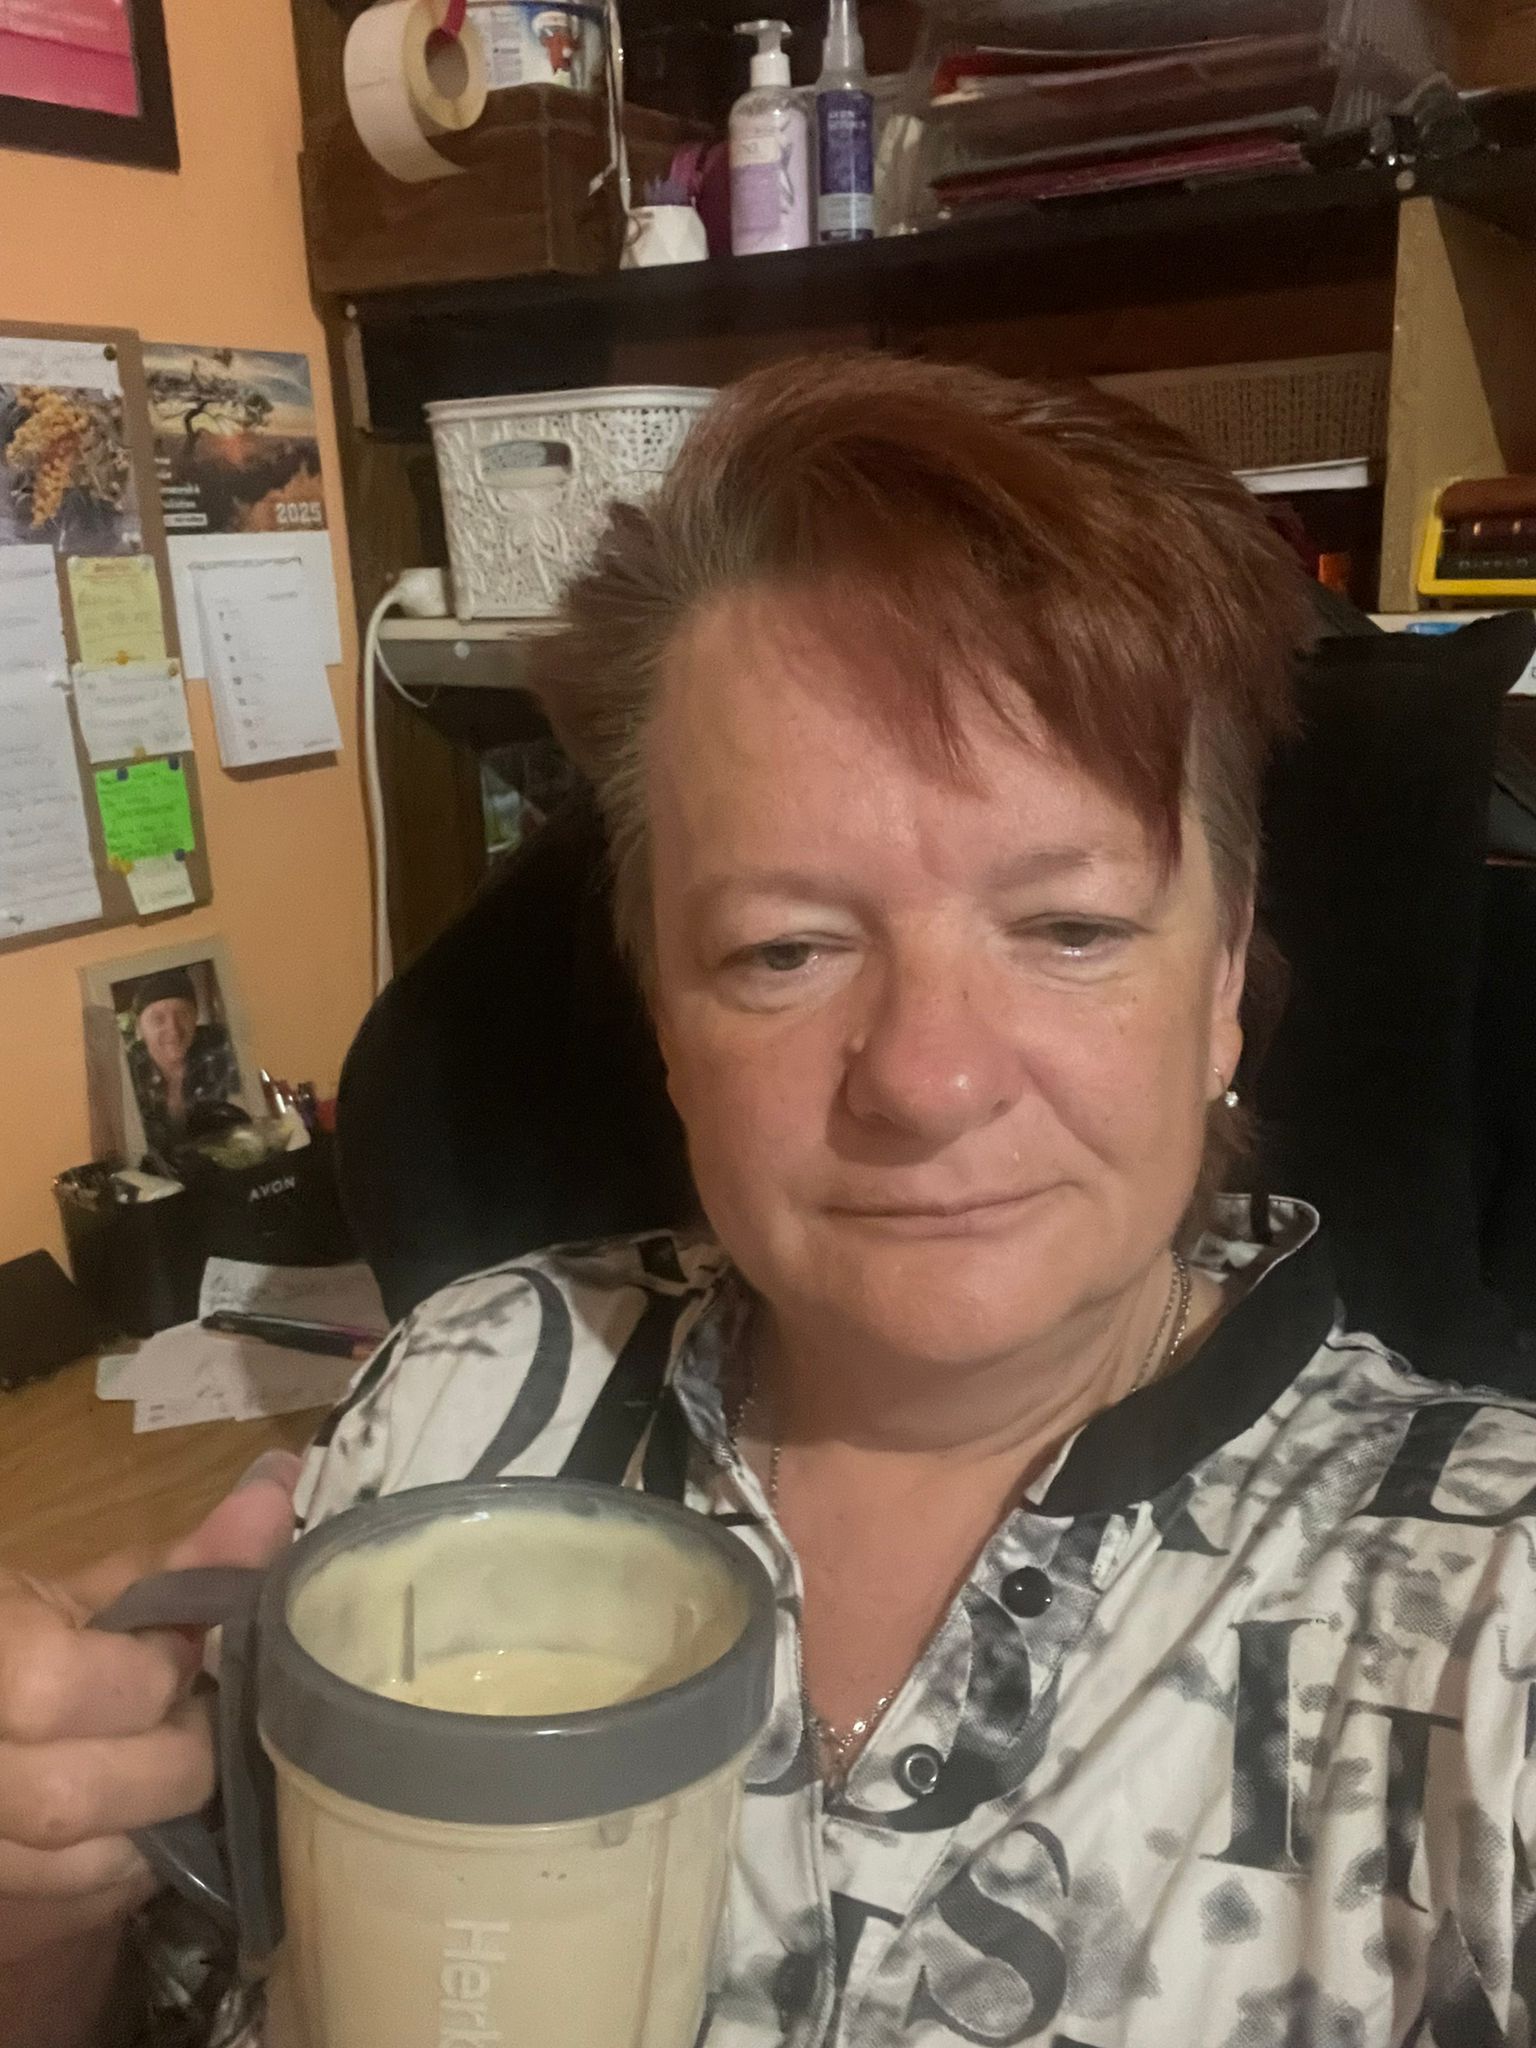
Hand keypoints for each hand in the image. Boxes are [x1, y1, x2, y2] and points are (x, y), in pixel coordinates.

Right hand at [0, 1449, 300, 1964]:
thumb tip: (280, 1486)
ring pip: (80, 1866)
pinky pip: (83, 1904)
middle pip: (72, 1796)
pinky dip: (138, 1863)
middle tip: (204, 1719)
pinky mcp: (10, 1900)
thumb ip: (184, 1560)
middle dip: (170, 1758)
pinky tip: (156, 1817)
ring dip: (161, 1818)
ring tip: (182, 1763)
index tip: (185, 1655)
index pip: (57, 1689)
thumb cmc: (20, 1644)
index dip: (144, 1676)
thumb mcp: (82, 1598)